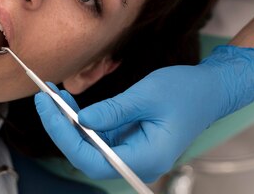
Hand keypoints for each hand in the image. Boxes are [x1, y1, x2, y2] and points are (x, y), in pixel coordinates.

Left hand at [35, 45, 253, 181]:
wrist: (210, 91)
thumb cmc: (186, 92)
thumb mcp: (147, 95)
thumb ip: (113, 111)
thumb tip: (80, 121)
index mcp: (147, 157)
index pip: (93, 160)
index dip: (65, 137)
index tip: (49, 109)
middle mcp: (137, 162)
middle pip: (87, 156)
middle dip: (61, 128)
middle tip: (43, 99)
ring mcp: (132, 153)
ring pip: (90, 146)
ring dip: (68, 123)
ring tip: (53, 96)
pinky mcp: (129, 142)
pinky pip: (99, 136)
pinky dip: (82, 120)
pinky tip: (69, 102)